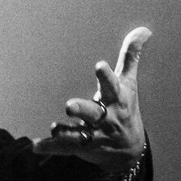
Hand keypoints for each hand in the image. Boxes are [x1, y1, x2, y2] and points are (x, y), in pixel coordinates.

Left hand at [32, 27, 151, 172]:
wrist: (130, 150)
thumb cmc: (126, 108)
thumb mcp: (128, 84)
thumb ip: (130, 57)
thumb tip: (144, 29)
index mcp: (116, 100)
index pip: (112, 86)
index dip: (106, 77)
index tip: (99, 66)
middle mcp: (106, 118)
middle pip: (94, 113)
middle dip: (82, 109)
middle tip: (69, 105)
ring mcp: (95, 134)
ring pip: (80, 134)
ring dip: (67, 131)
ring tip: (55, 127)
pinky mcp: (82, 147)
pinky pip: (65, 147)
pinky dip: (51, 146)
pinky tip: (35, 145)